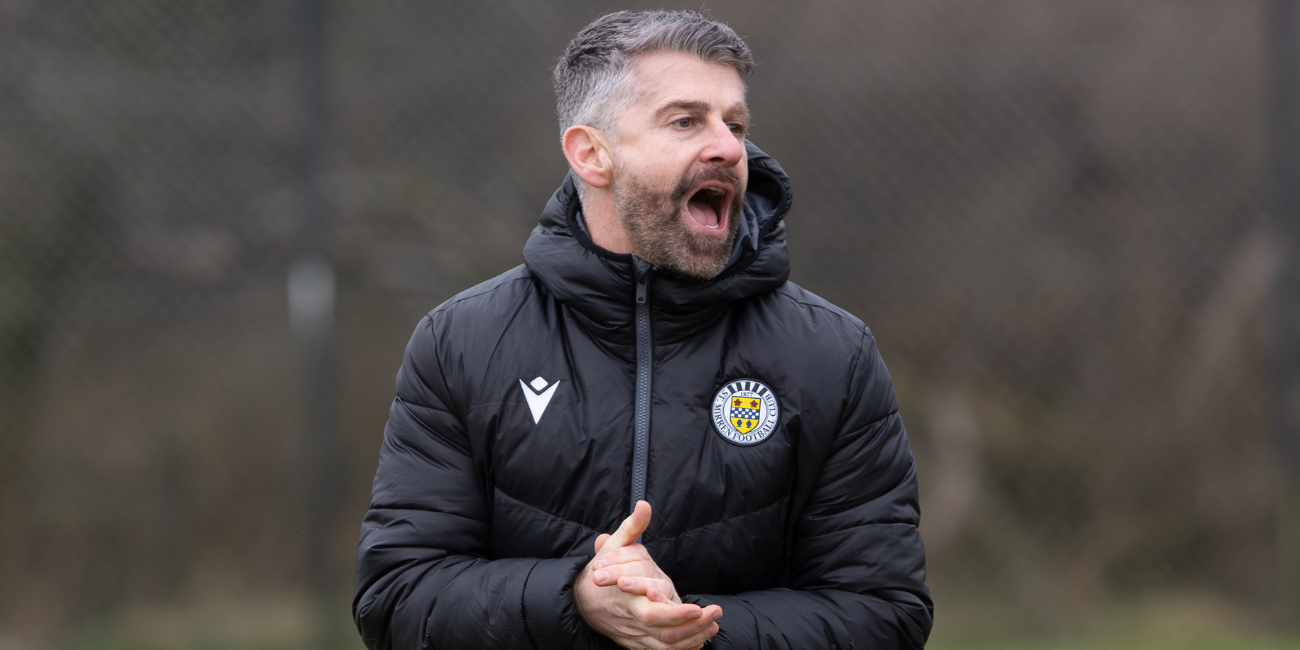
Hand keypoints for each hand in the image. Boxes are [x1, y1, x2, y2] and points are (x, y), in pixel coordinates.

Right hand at [574, 501, 722, 648]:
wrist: (581, 601)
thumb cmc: (602, 572)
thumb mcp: (614, 547)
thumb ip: (631, 527)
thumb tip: (644, 505)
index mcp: (627, 598)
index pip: (652, 613)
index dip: (676, 614)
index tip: (697, 608)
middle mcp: (632, 620)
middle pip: (663, 634)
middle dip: (691, 627)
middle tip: (712, 614)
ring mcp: (635, 635)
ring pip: (666, 645)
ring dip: (693, 637)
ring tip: (714, 624)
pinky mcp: (638, 643)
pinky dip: (684, 648)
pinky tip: (702, 639)